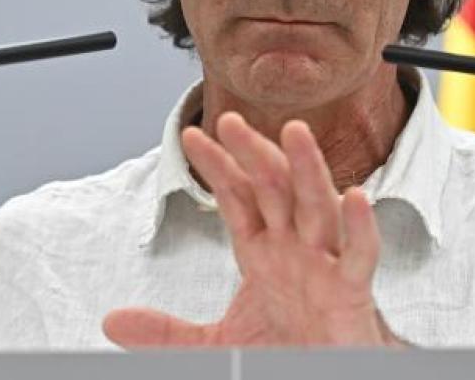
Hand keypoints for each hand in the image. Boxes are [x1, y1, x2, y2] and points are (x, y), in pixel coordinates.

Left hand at [103, 112, 402, 347]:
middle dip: (253, 153)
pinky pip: (360, 256)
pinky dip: (360, 228)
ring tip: (294, 132)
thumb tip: (114, 321)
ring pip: (318, 207)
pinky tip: (355, 197)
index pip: (238, 198)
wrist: (327, 376)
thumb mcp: (216, 344)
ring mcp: (326, 266)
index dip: (217, 167)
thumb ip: (167, 332)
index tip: (190, 136)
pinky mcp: (353, 293)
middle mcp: (295, 249)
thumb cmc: (287, 352)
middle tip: (229, 119)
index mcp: (265, 252)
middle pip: (274, 189)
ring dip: (307, 168)